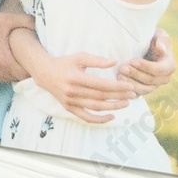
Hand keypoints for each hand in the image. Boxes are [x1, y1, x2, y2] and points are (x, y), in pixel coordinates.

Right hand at [0, 10, 35, 81]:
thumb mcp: (5, 19)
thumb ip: (25, 21)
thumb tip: (41, 23)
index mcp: (4, 61)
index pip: (26, 74)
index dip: (33, 68)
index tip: (36, 59)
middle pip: (19, 78)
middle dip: (26, 70)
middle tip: (30, 59)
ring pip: (10, 79)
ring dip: (16, 72)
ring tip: (19, 61)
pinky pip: (1, 77)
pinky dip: (6, 72)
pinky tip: (7, 62)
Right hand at [22, 45, 136, 122]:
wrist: (44, 73)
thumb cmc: (65, 63)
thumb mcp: (79, 58)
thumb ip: (97, 60)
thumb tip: (115, 62)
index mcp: (75, 78)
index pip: (101, 85)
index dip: (117, 87)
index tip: (129, 86)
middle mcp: (72, 91)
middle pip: (100, 97)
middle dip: (119, 97)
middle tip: (132, 95)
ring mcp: (70, 102)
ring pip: (96, 107)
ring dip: (113, 107)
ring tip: (126, 103)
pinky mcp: (69, 108)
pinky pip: (86, 117)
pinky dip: (100, 120)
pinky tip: (112, 116)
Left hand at [119, 28, 174, 94]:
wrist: (146, 46)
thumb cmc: (153, 38)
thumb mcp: (159, 35)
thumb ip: (162, 40)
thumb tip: (162, 49)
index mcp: (169, 66)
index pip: (159, 70)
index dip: (146, 67)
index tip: (133, 61)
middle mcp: (164, 79)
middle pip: (151, 81)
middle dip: (136, 75)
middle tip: (123, 68)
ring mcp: (154, 86)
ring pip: (144, 89)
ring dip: (131, 83)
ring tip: (119, 75)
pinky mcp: (144, 89)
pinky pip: (137, 94)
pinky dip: (128, 91)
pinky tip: (119, 83)